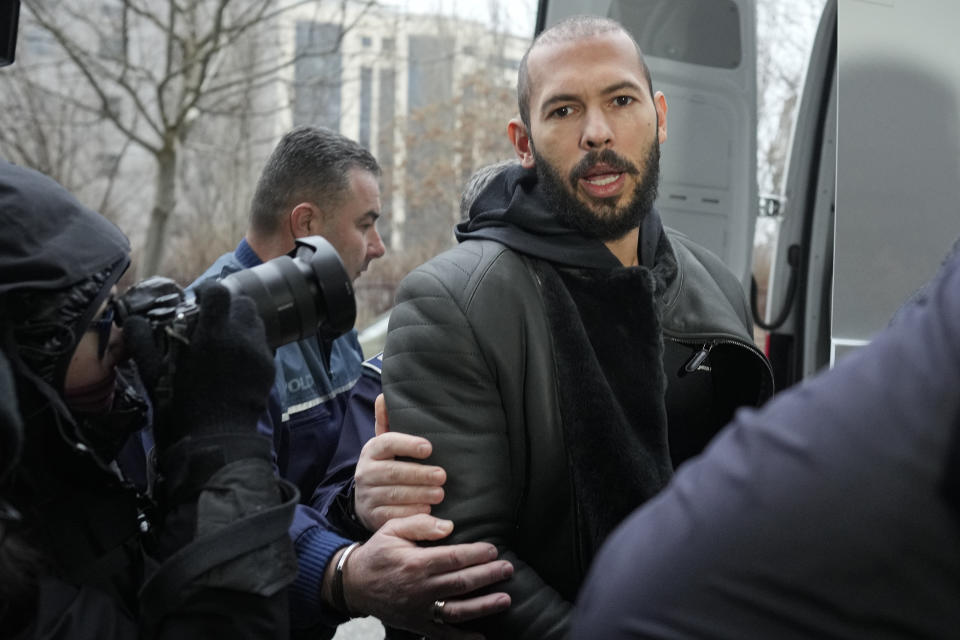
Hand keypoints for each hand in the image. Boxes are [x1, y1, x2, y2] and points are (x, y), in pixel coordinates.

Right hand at [123, 281, 274, 446]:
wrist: (215, 437)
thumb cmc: (180, 404)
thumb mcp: (153, 372)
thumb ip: (142, 341)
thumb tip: (133, 319)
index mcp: (213, 333)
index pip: (219, 292)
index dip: (208, 292)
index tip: (198, 302)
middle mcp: (241, 337)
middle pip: (244, 302)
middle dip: (229, 307)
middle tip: (213, 321)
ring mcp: (259, 352)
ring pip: (256, 322)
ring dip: (241, 324)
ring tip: (225, 340)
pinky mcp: (269, 367)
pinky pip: (262, 345)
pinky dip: (250, 345)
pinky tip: (236, 361)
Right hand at [343, 514, 512, 638]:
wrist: (353, 584)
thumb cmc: (377, 553)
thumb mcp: (392, 529)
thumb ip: (420, 524)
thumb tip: (448, 526)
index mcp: (415, 563)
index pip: (453, 558)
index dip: (476, 555)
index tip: (493, 550)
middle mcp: (420, 589)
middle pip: (460, 583)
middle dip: (487, 576)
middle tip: (508, 569)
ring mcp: (419, 610)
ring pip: (457, 610)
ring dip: (483, 606)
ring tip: (505, 599)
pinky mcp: (416, 624)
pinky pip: (442, 634)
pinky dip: (462, 638)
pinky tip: (480, 637)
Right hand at [354, 394, 446, 530]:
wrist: (365, 500)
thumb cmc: (385, 466)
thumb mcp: (384, 445)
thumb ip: (387, 422)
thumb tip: (384, 395)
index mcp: (371, 451)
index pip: (386, 443)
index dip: (408, 444)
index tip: (429, 448)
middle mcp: (365, 472)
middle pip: (393, 472)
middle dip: (419, 475)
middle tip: (442, 476)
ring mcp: (368, 496)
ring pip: (394, 495)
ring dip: (419, 495)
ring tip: (439, 494)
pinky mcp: (373, 516)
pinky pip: (393, 515)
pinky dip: (411, 513)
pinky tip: (427, 511)